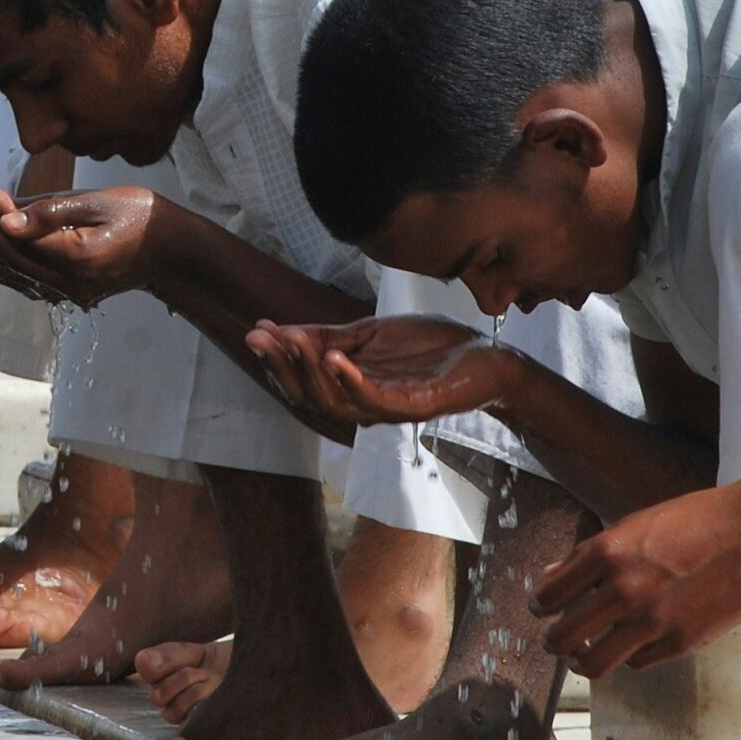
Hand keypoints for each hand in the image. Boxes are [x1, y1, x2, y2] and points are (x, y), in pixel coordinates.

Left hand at [0, 171, 159, 307]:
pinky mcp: (67, 293)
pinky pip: (25, 281)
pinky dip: (2, 262)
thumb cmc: (140, 216)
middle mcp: (70, 286)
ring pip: (13, 272)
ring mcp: (68, 294)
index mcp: (78, 261)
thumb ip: (50, 212)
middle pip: (10, 259)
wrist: (170, 250)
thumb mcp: (99, 202)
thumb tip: (5, 221)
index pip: (21, 240)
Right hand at [245, 316, 523, 426]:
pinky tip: (334, 358)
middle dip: (282, 366)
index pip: (302, 380)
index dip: (276, 358)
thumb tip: (280, 330)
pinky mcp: (411, 407)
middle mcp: (362, 404)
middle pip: (309, 396)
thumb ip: (330, 337)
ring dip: (310, 372)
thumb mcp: (371, 334)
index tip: (255, 331)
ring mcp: (386, 409)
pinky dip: (350, 380)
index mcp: (349, 387)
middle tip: (260, 338)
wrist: (485, 357)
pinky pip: (373, 400)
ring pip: (334, 403)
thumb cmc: (431, 348)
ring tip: (294, 341)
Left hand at [531, 483, 740, 678]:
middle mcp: (623, 590)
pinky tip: (636, 642)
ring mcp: (652, 621)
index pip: (549, 596)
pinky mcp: (679, 642)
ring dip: (583, 661)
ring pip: (594, 662)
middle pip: (563, 638)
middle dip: (554, 642)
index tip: (542, 611)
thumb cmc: (693, 521)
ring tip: (584, 656)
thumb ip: (589, 556)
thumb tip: (549, 576)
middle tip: (556, 642)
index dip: (540, 606)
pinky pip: (637, 662)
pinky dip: (632, 654)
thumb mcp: (633, 526)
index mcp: (607, 553)